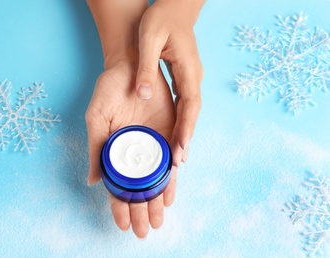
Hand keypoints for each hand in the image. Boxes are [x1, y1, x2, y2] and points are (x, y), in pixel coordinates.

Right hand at [86, 61, 176, 237]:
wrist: (134, 65)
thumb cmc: (109, 90)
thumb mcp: (97, 118)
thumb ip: (96, 149)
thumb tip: (93, 181)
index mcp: (115, 151)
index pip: (117, 186)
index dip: (119, 206)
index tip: (122, 224)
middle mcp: (134, 152)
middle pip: (138, 189)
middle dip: (140, 211)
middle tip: (142, 231)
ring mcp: (152, 145)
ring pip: (154, 180)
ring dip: (156, 202)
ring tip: (157, 221)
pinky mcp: (168, 134)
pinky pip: (171, 161)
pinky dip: (170, 180)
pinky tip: (169, 196)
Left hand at [136, 0, 204, 165]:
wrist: (174, 7)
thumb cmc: (162, 18)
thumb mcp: (149, 38)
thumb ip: (146, 67)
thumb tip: (143, 94)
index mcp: (188, 68)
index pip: (190, 104)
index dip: (186, 128)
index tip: (181, 148)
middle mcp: (194, 76)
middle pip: (192, 113)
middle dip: (186, 137)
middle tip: (178, 162)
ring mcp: (191, 78)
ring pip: (189, 111)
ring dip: (184, 133)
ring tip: (176, 156)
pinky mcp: (185, 78)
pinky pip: (184, 105)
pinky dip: (181, 121)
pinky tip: (173, 134)